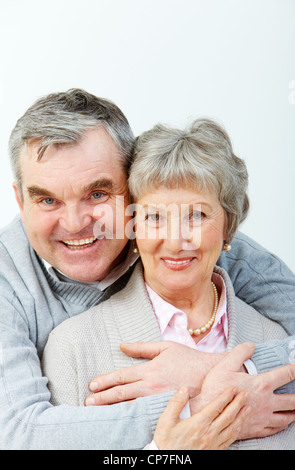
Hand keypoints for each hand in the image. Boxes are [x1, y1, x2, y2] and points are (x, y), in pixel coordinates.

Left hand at [85, 341, 224, 405]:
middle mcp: (152, 385)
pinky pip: (145, 414)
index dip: (106, 381)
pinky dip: (131, 417)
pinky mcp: (166, 408)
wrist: (211, 375)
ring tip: (98, 412)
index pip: (122, 376)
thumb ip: (142, 347)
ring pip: (131, 406)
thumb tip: (122, 346)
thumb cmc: (188, 359)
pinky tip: (123, 419)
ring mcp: (158, 399)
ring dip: (113, 409)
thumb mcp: (165, 347)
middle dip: (103, 397)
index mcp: (150, 369)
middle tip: (88, 402)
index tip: (92, 385)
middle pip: (122, 393)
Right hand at [154, 386, 249, 449]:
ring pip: (232, 429)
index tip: (233, 388)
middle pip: (228, 416)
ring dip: (241, 417)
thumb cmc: (166, 442)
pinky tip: (238, 427)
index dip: (226, 396)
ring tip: (247, 408)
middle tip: (245, 394)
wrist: (169, 463)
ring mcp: (213, 444)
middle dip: (238, 403)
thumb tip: (184, 389)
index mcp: (198, 424)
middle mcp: (209, 434)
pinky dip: (237, 431)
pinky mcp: (214, 452)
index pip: (216, 406)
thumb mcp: (166, 420)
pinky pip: (229, 440)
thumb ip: (176, 403)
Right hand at [191, 342, 294, 439]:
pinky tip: (283, 423)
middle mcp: (267, 402)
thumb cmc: (216, 388)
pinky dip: (283, 425)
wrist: (208, 413)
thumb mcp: (226, 364)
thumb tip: (251, 345)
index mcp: (262, 385)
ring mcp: (263, 418)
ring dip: (294, 412)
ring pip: (286, 417)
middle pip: (292, 400)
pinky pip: (275, 429)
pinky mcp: (257, 429)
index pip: (285, 374)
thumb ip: (241, 352)